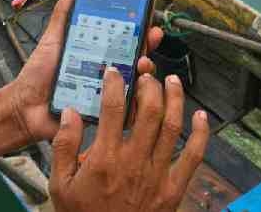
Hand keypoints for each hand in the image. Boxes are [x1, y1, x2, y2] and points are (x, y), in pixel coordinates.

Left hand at [2, 0, 163, 144]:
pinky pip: (125, 108)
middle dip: (146, 45)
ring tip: (142, 63)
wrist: (25, 107)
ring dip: (144, 70)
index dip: (137, 27)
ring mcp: (106, 92)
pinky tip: (136, 90)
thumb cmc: (38, 74)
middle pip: (134, 57)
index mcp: (95, 51)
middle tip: (151, 36)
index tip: (147, 16)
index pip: (122, 37)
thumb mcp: (53, 39)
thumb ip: (64, 13)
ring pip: (135, 81)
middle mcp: (104, 70)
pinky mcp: (104, 112)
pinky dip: (134, 99)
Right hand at [50, 69, 209, 211]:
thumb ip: (63, 147)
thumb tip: (70, 113)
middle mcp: (134, 161)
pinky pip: (192, 157)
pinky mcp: (173, 189)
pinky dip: (200, 134)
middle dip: (149, 85)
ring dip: (175, 99)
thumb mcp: (59, 186)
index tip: (114, 71)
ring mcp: (156, 174)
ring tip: (172, 81)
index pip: (112, 109)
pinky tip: (201, 116)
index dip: (115, 84)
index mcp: (105, 158)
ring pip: (172, 127)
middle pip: (149, 111)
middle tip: (146, 73)